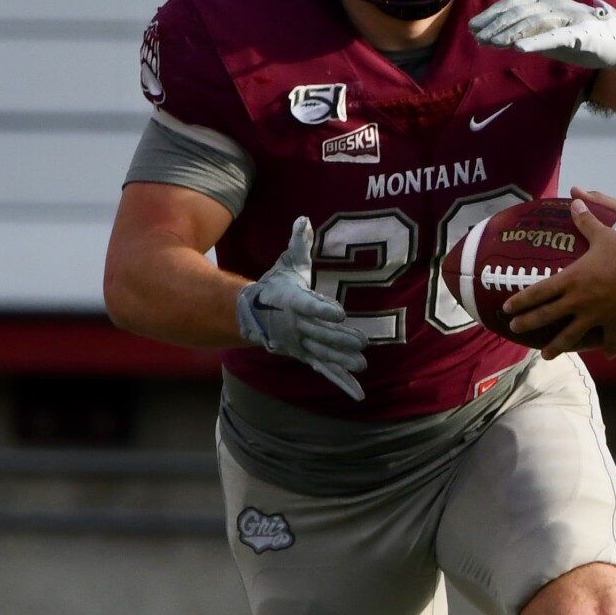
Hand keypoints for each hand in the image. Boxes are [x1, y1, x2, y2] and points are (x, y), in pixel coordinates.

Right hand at [236, 216, 367, 399]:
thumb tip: (304, 220)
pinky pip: (325, 370)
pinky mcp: (306, 356)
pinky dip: (341, 382)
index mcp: (292, 302)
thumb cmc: (276, 286)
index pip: (308, 305)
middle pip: (320, 333)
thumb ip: (298, 244)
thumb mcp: (287, 263)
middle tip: (362, 343)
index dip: (323, 309)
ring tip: (362, 364)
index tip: (340, 312)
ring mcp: (301, 344)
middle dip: (340, 339)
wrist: (253, 314)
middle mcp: (296, 326)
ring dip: (342, 360)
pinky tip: (359, 394)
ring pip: (323, 353)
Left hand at [470, 0, 615, 71]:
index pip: (513, 4)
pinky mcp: (582, 34)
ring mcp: (569, 17)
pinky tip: (519, 49)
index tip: (473, 28)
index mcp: (547, 1)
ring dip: (509, 33)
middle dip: (494, 24)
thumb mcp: (551, 34)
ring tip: (491, 43)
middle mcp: (556, 4)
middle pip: (518, 11)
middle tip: (476, 38)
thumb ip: (529, 34)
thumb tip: (500, 39)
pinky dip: (536, 41)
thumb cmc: (585, 38)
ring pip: (532, 23)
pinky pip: (555, 36)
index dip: (491, 15)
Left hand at [503, 191, 615, 358]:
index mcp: (572, 280)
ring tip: (545, 355)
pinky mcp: (614, 325)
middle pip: (547, 316)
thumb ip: (585, 221)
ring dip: (556, 346)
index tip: (507, 308)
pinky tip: (609, 354)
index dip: (521, 300)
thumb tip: (575, 201)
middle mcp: (579, 301)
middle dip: (527, 323)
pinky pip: (609, 339)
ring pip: (571, 335)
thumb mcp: (603, 235)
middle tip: (513, 330)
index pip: (539, 292)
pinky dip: (610, 347)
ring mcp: (595, 316)